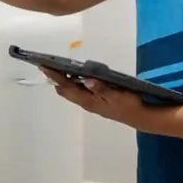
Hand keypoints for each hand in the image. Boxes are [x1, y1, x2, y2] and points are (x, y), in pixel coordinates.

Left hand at [40, 67, 154, 130]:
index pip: (67, 86)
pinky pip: (77, 92)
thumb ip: (102, 88)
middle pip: (65, 90)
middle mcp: (86, 102)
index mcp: (88, 100)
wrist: (139, 116)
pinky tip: (72, 78)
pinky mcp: (95, 101)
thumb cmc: (128, 104)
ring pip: (70, 92)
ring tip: (53, 71)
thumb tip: (87, 80)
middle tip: (44, 66)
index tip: (43, 67)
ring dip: (61, 82)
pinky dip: (70, 84)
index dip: (55, 76)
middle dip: (54, 78)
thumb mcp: (117, 95)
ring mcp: (90, 103)